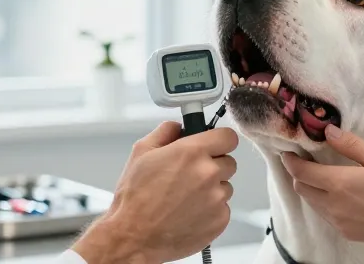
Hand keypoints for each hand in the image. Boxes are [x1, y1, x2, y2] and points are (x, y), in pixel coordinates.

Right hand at [71, 122, 238, 263]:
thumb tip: (178, 127)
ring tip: (185, 197)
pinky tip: (189, 212)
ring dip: (212, 189)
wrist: (134, 236)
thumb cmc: (135, 198)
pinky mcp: (220, 220)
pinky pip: (223, 208)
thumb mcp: (141, 153)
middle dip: (213, 165)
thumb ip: (165, 132)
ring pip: (225, 186)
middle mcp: (209, 173)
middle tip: (191, 175)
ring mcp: (217, 198)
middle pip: (228, 162)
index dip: (219, 140)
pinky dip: (210, 210)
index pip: (228, 137)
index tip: (213, 145)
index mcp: (192, 152)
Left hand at [281, 125, 363, 262]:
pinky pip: (327, 216)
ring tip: (324, 174)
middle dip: (299, 173)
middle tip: (308, 160)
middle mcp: (334, 206)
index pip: (301, 172)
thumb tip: (328, 132)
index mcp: (340, 184)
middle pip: (302, 188)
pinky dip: (325, 203)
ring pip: (313, 203)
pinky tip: (341, 193)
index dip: (291, 160)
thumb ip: (351, 145)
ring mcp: (340, 223)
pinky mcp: (349, 234)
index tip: (289, 151)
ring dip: (312, 188)